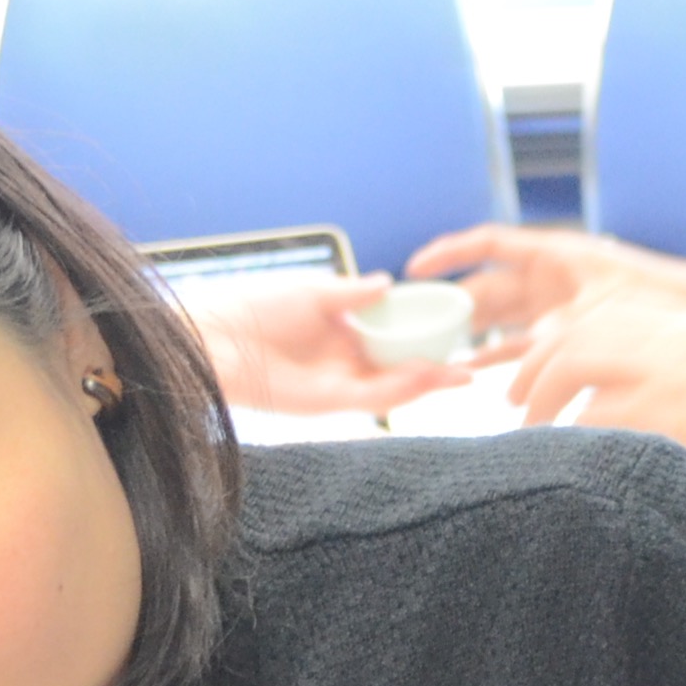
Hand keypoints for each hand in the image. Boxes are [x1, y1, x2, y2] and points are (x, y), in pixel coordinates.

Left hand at [178, 272, 474, 416]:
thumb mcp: (313, 293)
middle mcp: (342, 363)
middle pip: (397, 369)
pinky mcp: (323, 402)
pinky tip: (422, 380)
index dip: (422, 339)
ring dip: (424, 384)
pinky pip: (368, 398)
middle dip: (434, 370)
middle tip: (470, 368)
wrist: (214, 336)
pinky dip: (397, 391)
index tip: (453, 333)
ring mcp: (335, 384)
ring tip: (459, 377)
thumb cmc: (252, 308)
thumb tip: (389, 283)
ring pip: (390, 388)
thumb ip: (353, 295)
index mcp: (342, 334)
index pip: (391, 339)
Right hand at [405, 224, 685, 338]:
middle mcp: (548, 277)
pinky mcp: (566, 334)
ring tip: (434, 351)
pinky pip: (520, 343)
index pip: (488, 244)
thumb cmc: (659, 294)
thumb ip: (562, 327)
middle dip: (451, 303)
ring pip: (498, 319)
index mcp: (554, 253)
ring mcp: (555, 305)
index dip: (450, 252)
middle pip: (486, 287)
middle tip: (417, 325)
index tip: (415, 267)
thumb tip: (530, 348)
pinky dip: (499, 356)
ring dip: (470, 334)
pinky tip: (474, 371)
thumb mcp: (606, 307)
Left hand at [503, 291, 685, 485]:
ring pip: (572, 371)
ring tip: (529, 435)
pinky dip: (570, 441)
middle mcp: (666, 336)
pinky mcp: (664, 415)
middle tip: (515, 401)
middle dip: (535, 367)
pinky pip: (593, 423)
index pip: (601, 314)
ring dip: (542, 404)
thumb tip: (675, 398)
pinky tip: (561, 463)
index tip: (542, 363)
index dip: (560, 339)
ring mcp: (662, 371)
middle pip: (574, 335)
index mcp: (685, 320)